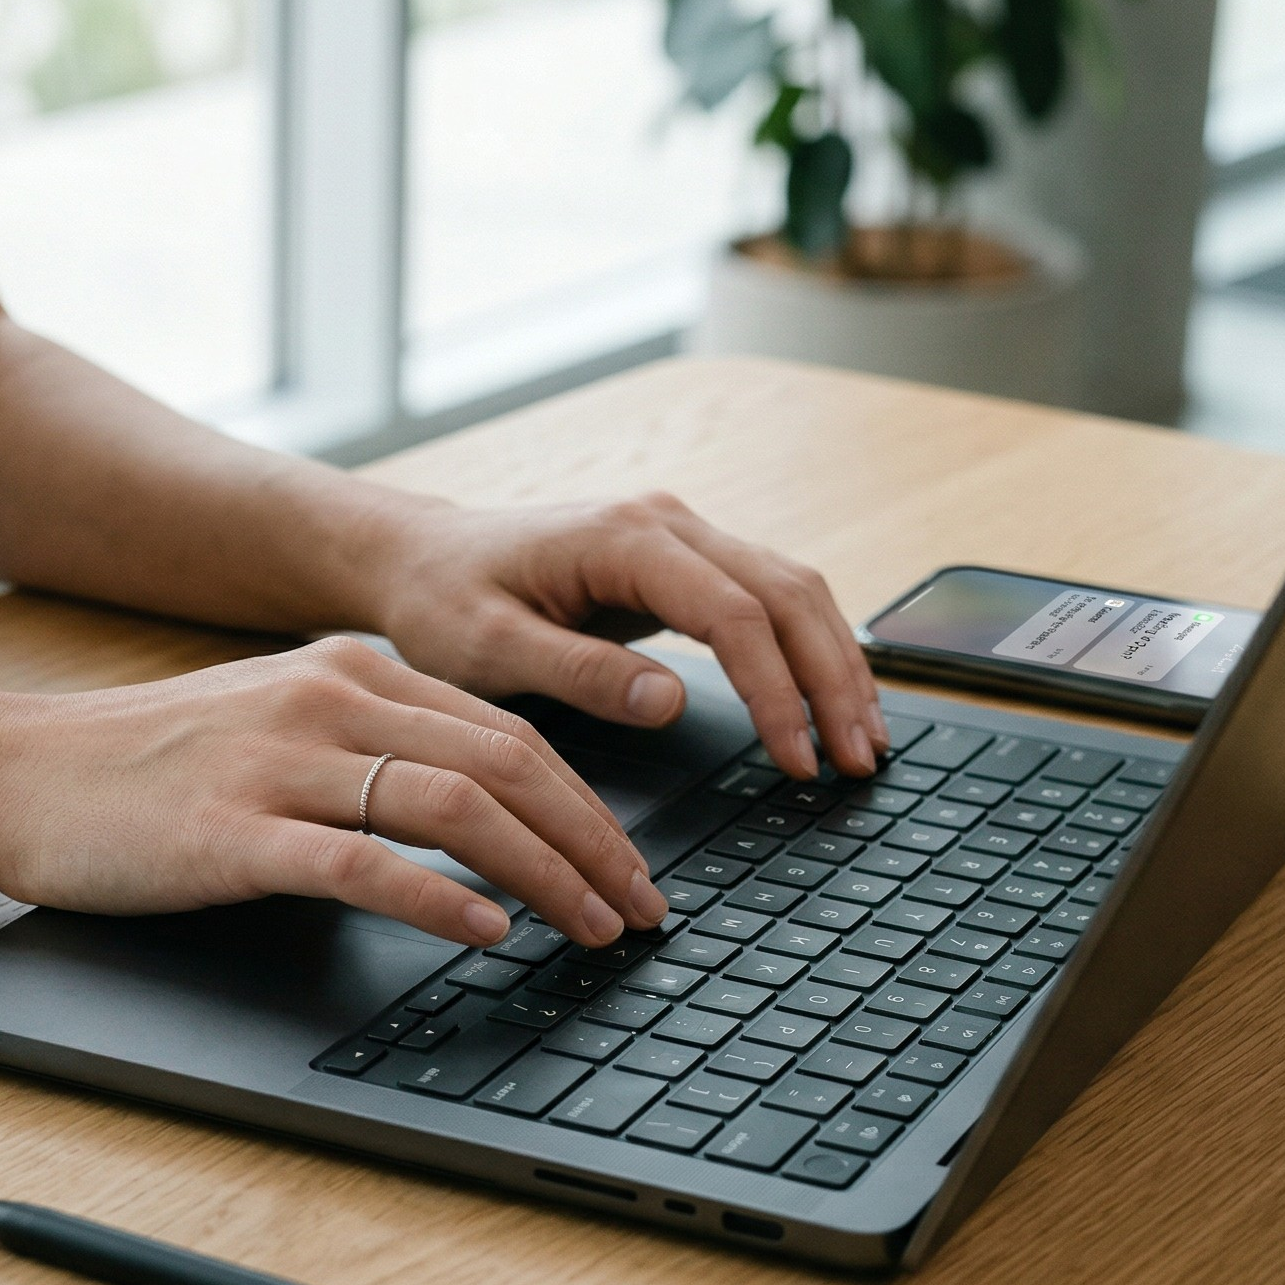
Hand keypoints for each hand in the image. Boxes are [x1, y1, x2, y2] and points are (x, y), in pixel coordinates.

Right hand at [0, 637, 669, 947]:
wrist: (15, 773)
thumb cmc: (146, 768)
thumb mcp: (277, 725)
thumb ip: (372, 747)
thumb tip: (481, 815)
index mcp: (353, 671)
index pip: (508, 734)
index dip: (590, 805)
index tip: (633, 868)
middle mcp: (329, 701)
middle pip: (506, 765)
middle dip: (594, 844)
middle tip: (643, 911)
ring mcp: (281, 764)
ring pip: (454, 807)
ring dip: (544, 874)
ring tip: (592, 930)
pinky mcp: (233, 831)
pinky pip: (362, 861)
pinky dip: (437, 897)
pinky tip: (487, 932)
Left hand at [366, 494, 886, 778]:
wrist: (421, 559)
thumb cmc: (443, 602)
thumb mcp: (488, 649)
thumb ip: (578, 673)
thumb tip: (669, 701)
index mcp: (622, 539)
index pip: (735, 614)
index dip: (778, 692)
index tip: (797, 760)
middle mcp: (666, 522)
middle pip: (788, 594)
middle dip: (833, 681)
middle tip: (860, 762)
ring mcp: (681, 536)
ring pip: (794, 590)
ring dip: (837, 664)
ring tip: (864, 742)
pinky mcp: (684, 561)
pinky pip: (770, 598)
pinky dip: (810, 650)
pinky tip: (831, 701)